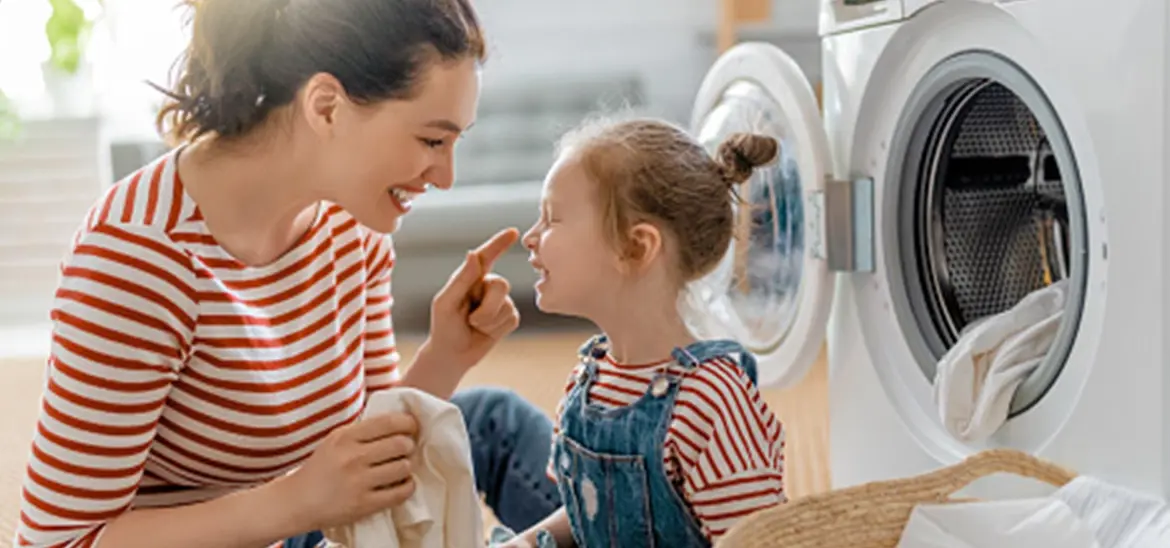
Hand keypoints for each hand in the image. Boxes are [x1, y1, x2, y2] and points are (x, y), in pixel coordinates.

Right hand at [278, 412, 418, 530]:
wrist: (297, 501)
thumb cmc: (320, 468)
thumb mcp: (335, 440)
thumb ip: (362, 432)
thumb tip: (398, 422)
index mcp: (346, 437)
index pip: (389, 422)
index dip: (408, 423)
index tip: (412, 427)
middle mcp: (353, 457)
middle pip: (401, 444)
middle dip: (408, 446)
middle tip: (405, 450)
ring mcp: (359, 482)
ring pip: (404, 467)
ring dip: (407, 467)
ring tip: (400, 468)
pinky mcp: (364, 504)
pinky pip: (400, 492)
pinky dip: (407, 486)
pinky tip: (401, 484)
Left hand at [427, 228, 521, 368]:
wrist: (452, 355)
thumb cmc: (444, 327)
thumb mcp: (446, 302)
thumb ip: (462, 278)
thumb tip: (474, 253)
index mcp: (469, 278)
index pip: (486, 256)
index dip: (499, 243)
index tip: (513, 232)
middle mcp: (486, 286)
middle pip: (501, 284)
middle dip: (487, 307)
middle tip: (471, 320)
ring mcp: (500, 301)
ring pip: (506, 304)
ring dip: (488, 321)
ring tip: (474, 326)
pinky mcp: (508, 318)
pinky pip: (511, 318)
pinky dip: (496, 329)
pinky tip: (485, 332)